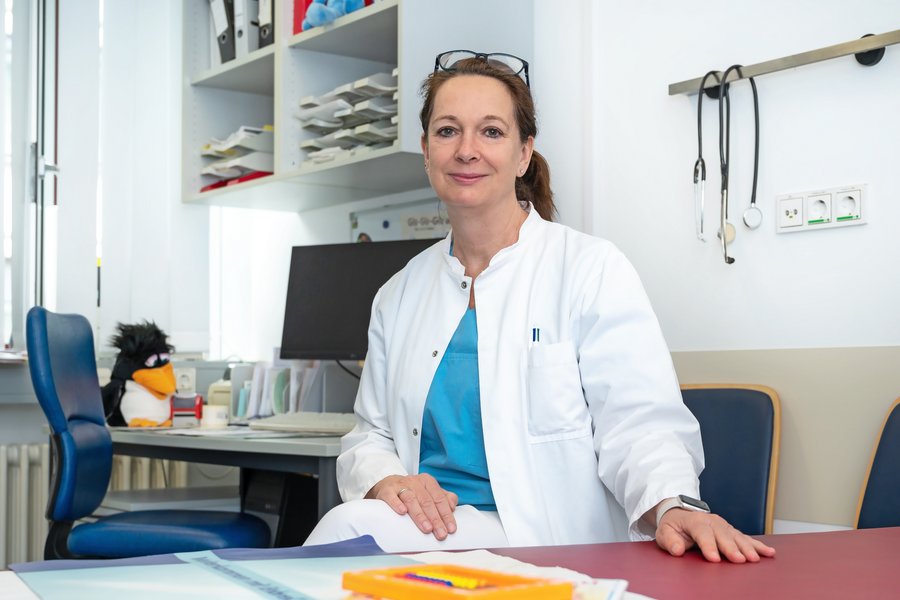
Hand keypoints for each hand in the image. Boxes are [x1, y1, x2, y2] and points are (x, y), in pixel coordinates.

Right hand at [367, 474, 458, 540]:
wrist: (387, 485)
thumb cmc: (412, 492)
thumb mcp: (428, 492)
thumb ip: (443, 498)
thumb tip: (453, 507)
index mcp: (428, 482)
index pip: (439, 498)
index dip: (446, 514)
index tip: (451, 529)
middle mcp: (415, 482)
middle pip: (427, 501)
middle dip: (435, 519)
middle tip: (441, 534)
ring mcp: (400, 485)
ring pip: (411, 499)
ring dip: (420, 515)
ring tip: (427, 529)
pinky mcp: (387, 490)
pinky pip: (392, 497)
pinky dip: (397, 504)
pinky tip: (402, 512)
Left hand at [655, 509, 775, 562]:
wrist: (680, 514)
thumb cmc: (673, 526)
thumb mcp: (664, 532)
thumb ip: (669, 541)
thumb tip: (676, 549)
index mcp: (694, 521)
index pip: (702, 533)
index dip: (708, 546)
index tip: (713, 558)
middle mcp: (712, 522)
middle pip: (723, 535)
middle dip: (731, 548)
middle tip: (739, 560)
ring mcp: (723, 526)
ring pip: (736, 536)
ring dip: (747, 547)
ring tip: (754, 559)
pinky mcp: (731, 531)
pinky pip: (746, 538)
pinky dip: (757, 545)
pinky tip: (769, 552)